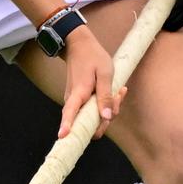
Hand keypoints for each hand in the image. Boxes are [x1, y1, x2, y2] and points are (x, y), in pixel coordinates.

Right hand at [57, 25, 126, 139]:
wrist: (79, 46)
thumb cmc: (93, 57)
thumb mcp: (104, 73)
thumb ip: (105, 96)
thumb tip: (106, 118)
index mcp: (78, 94)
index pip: (69, 114)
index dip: (67, 126)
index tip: (64, 137)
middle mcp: (74, 101)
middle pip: (88, 123)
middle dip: (106, 118)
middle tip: (118, 97)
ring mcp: (76, 102)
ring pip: (92, 117)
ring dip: (109, 109)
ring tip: (118, 90)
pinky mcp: (80, 100)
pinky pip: (92, 109)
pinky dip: (105, 104)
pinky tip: (114, 91)